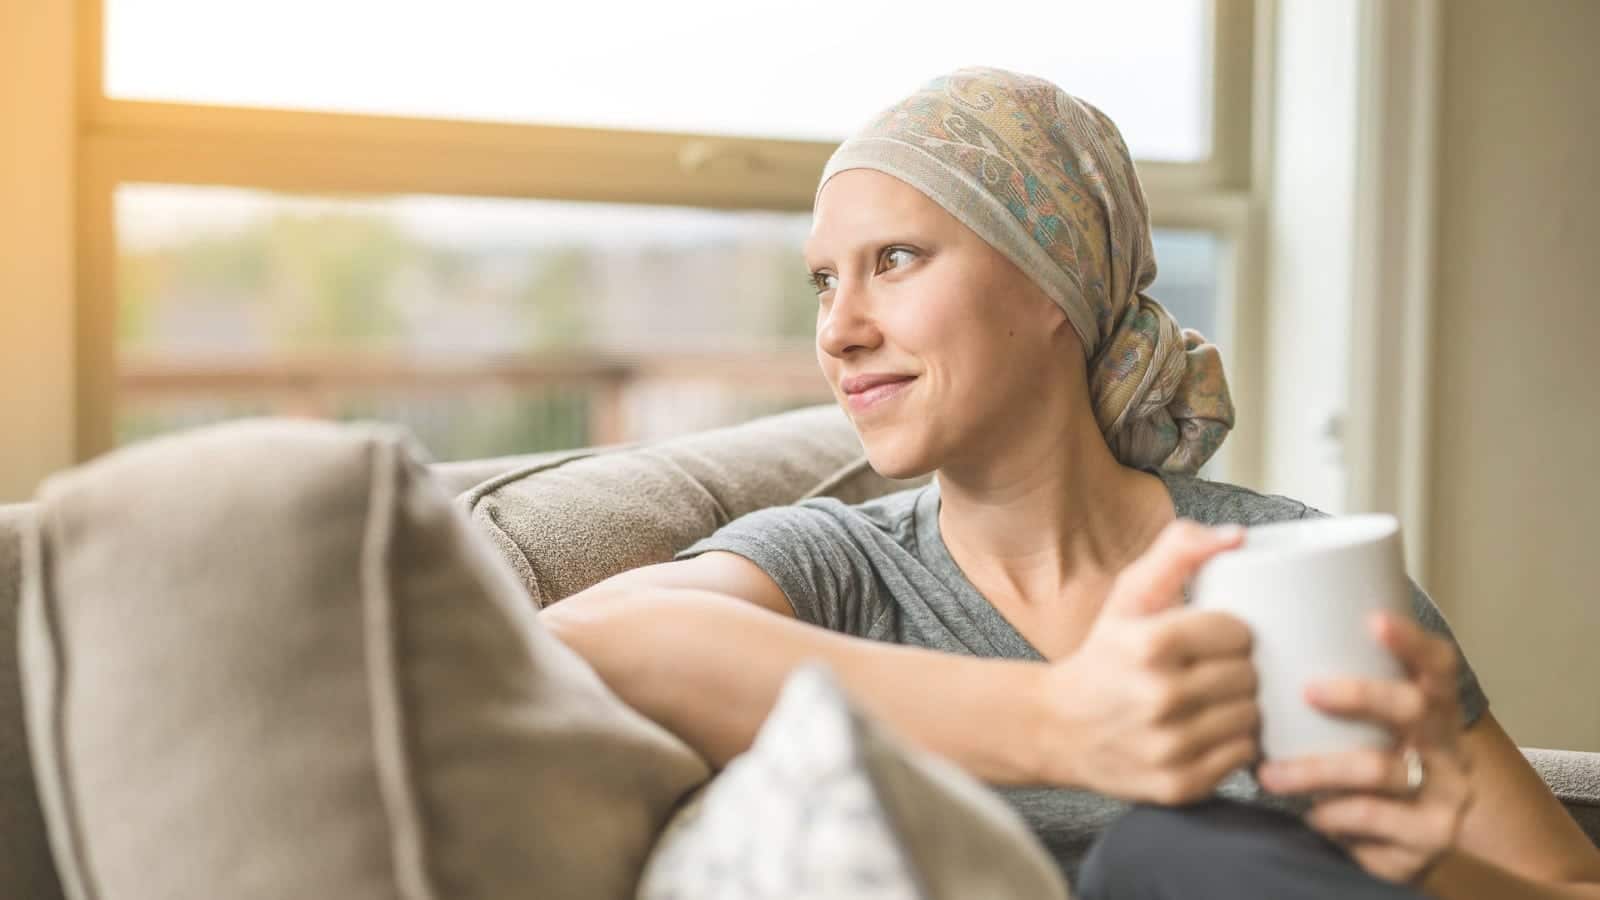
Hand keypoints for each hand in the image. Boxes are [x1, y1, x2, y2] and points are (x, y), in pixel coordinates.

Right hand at [1034, 521, 1260, 804]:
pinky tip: (1207, 730)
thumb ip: (1178, 551)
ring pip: (1251, 718)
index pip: (1239, 632)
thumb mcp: (1128, 595)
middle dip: (1237, 669)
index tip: (1215, 637)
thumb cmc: (1104, 655)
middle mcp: (1159, 698)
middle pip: (1248, 676)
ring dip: (1239, 707)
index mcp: (1149, 643)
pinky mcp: (1178, 785)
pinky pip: (1241, 757)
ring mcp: (1170, 747)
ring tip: (1212, 699)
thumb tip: (1237, 537)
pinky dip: (1232, 744)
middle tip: (1213, 669)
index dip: (1232, 632)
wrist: (1056, 727)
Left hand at [1256, 612, 1474, 885]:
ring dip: (1316, 770)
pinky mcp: (1426, 840)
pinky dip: (1332, 815)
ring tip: (1269, 775)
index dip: (1412, 642)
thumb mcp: (1370, 729)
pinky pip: (1371, 819)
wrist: (1405, 844)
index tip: (1374, 621)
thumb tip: (1265, 645)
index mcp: (1436, 710)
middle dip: (1358, 694)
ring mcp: (1445, 797)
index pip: (1438, 665)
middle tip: (1306, 691)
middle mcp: (1449, 749)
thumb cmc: (1369, 765)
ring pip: (1380, 769)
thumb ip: (1342, 693)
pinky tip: (1309, 814)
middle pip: (1413, 708)